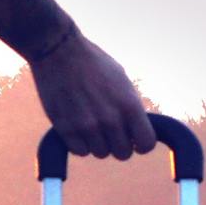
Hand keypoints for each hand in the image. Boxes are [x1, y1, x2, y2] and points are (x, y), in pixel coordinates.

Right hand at [28, 28, 155, 161]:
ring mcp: (86, 126)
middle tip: (111, 132)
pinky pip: (80, 151)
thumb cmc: (93, 63)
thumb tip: (135, 129)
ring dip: (98, 144)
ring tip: (91, 125)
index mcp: (129, 105)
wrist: (59, 51)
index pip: (146, 144)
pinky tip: (77, 127)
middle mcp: (110, 119)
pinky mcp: (65, 128)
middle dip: (119, 145)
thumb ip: (130, 107)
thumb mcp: (122, 82)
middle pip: (122, 153)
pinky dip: (80, 144)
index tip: (134, 139)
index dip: (141, 144)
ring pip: (100, 153)